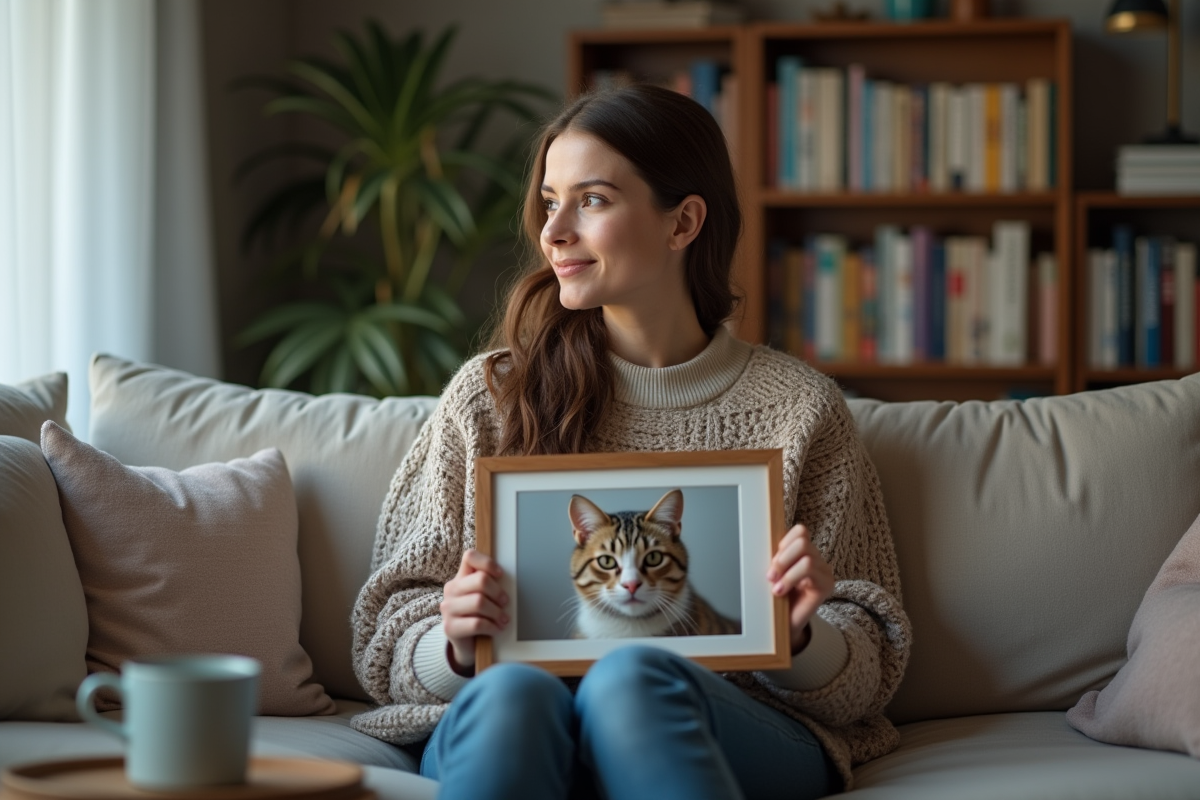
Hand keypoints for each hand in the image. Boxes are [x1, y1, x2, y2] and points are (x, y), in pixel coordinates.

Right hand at [440, 549, 507, 673]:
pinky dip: (492, 627)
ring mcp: (448, 608)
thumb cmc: (479, 617)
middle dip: (498, 592)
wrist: (466, 645)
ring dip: (497, 612)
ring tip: (503, 619)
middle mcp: (451, 590)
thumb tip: (509, 580)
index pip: (470, 557)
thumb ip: (489, 586)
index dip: (487, 563)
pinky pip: (477, 623)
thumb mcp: (484, 598)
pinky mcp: (450, 627)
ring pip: (479, 602)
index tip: (500, 575)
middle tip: (505, 602)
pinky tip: (496, 629)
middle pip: (481, 580)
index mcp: (460, 578)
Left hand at [767, 524, 834, 654]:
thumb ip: (774, 559)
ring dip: (785, 570)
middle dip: (782, 557)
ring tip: (775, 585)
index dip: (783, 542)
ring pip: (806, 556)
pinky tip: (780, 592)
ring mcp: (824, 572)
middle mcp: (818, 560)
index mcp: (805, 554)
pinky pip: (809, 570)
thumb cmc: (776, 600)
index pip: (800, 531)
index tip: (771, 560)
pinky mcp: (826, 585)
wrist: (782, 628)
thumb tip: (761, 542)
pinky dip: (790, 579)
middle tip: (770, 575)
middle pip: (802, 539)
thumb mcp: (773, 575)